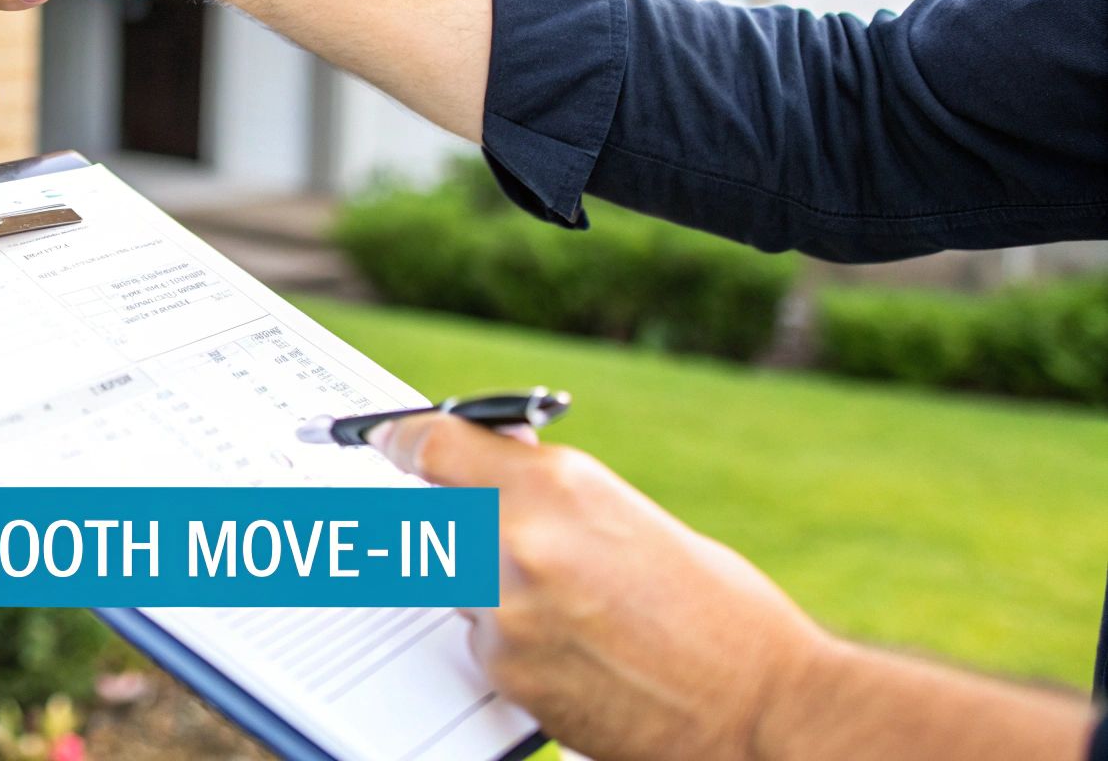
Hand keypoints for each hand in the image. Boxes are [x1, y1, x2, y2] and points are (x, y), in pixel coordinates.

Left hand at [372, 413, 827, 759]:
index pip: (438, 446)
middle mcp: (517, 541)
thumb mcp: (629, 514)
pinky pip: (483, 642)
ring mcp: (505, 613)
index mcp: (557, 484)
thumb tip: (493, 460)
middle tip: (507, 541)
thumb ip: (548, 485)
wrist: (758, 707)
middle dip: (458, 524)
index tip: (388, 440)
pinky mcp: (505, 673)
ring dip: (493, 590)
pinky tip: (577, 648)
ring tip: (578, 607)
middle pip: (434, 515)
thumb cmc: (718, 611)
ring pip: (458, 585)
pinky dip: (514, 641)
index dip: (404, 439)